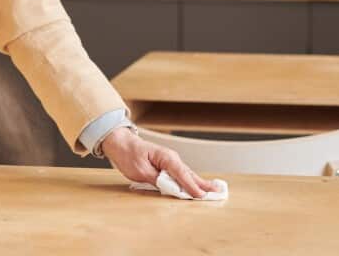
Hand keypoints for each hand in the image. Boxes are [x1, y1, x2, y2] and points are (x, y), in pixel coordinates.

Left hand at [99, 127, 220, 198]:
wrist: (120, 143)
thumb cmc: (128, 154)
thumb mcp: (140, 170)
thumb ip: (157, 180)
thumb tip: (171, 188)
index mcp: (166, 157)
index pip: (182, 175)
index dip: (192, 187)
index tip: (201, 196)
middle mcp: (171, 158)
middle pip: (189, 174)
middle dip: (203, 184)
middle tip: (218, 192)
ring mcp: (169, 161)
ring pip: (186, 174)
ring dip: (199, 183)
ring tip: (212, 190)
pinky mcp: (166, 165)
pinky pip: (180, 175)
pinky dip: (189, 181)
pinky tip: (196, 186)